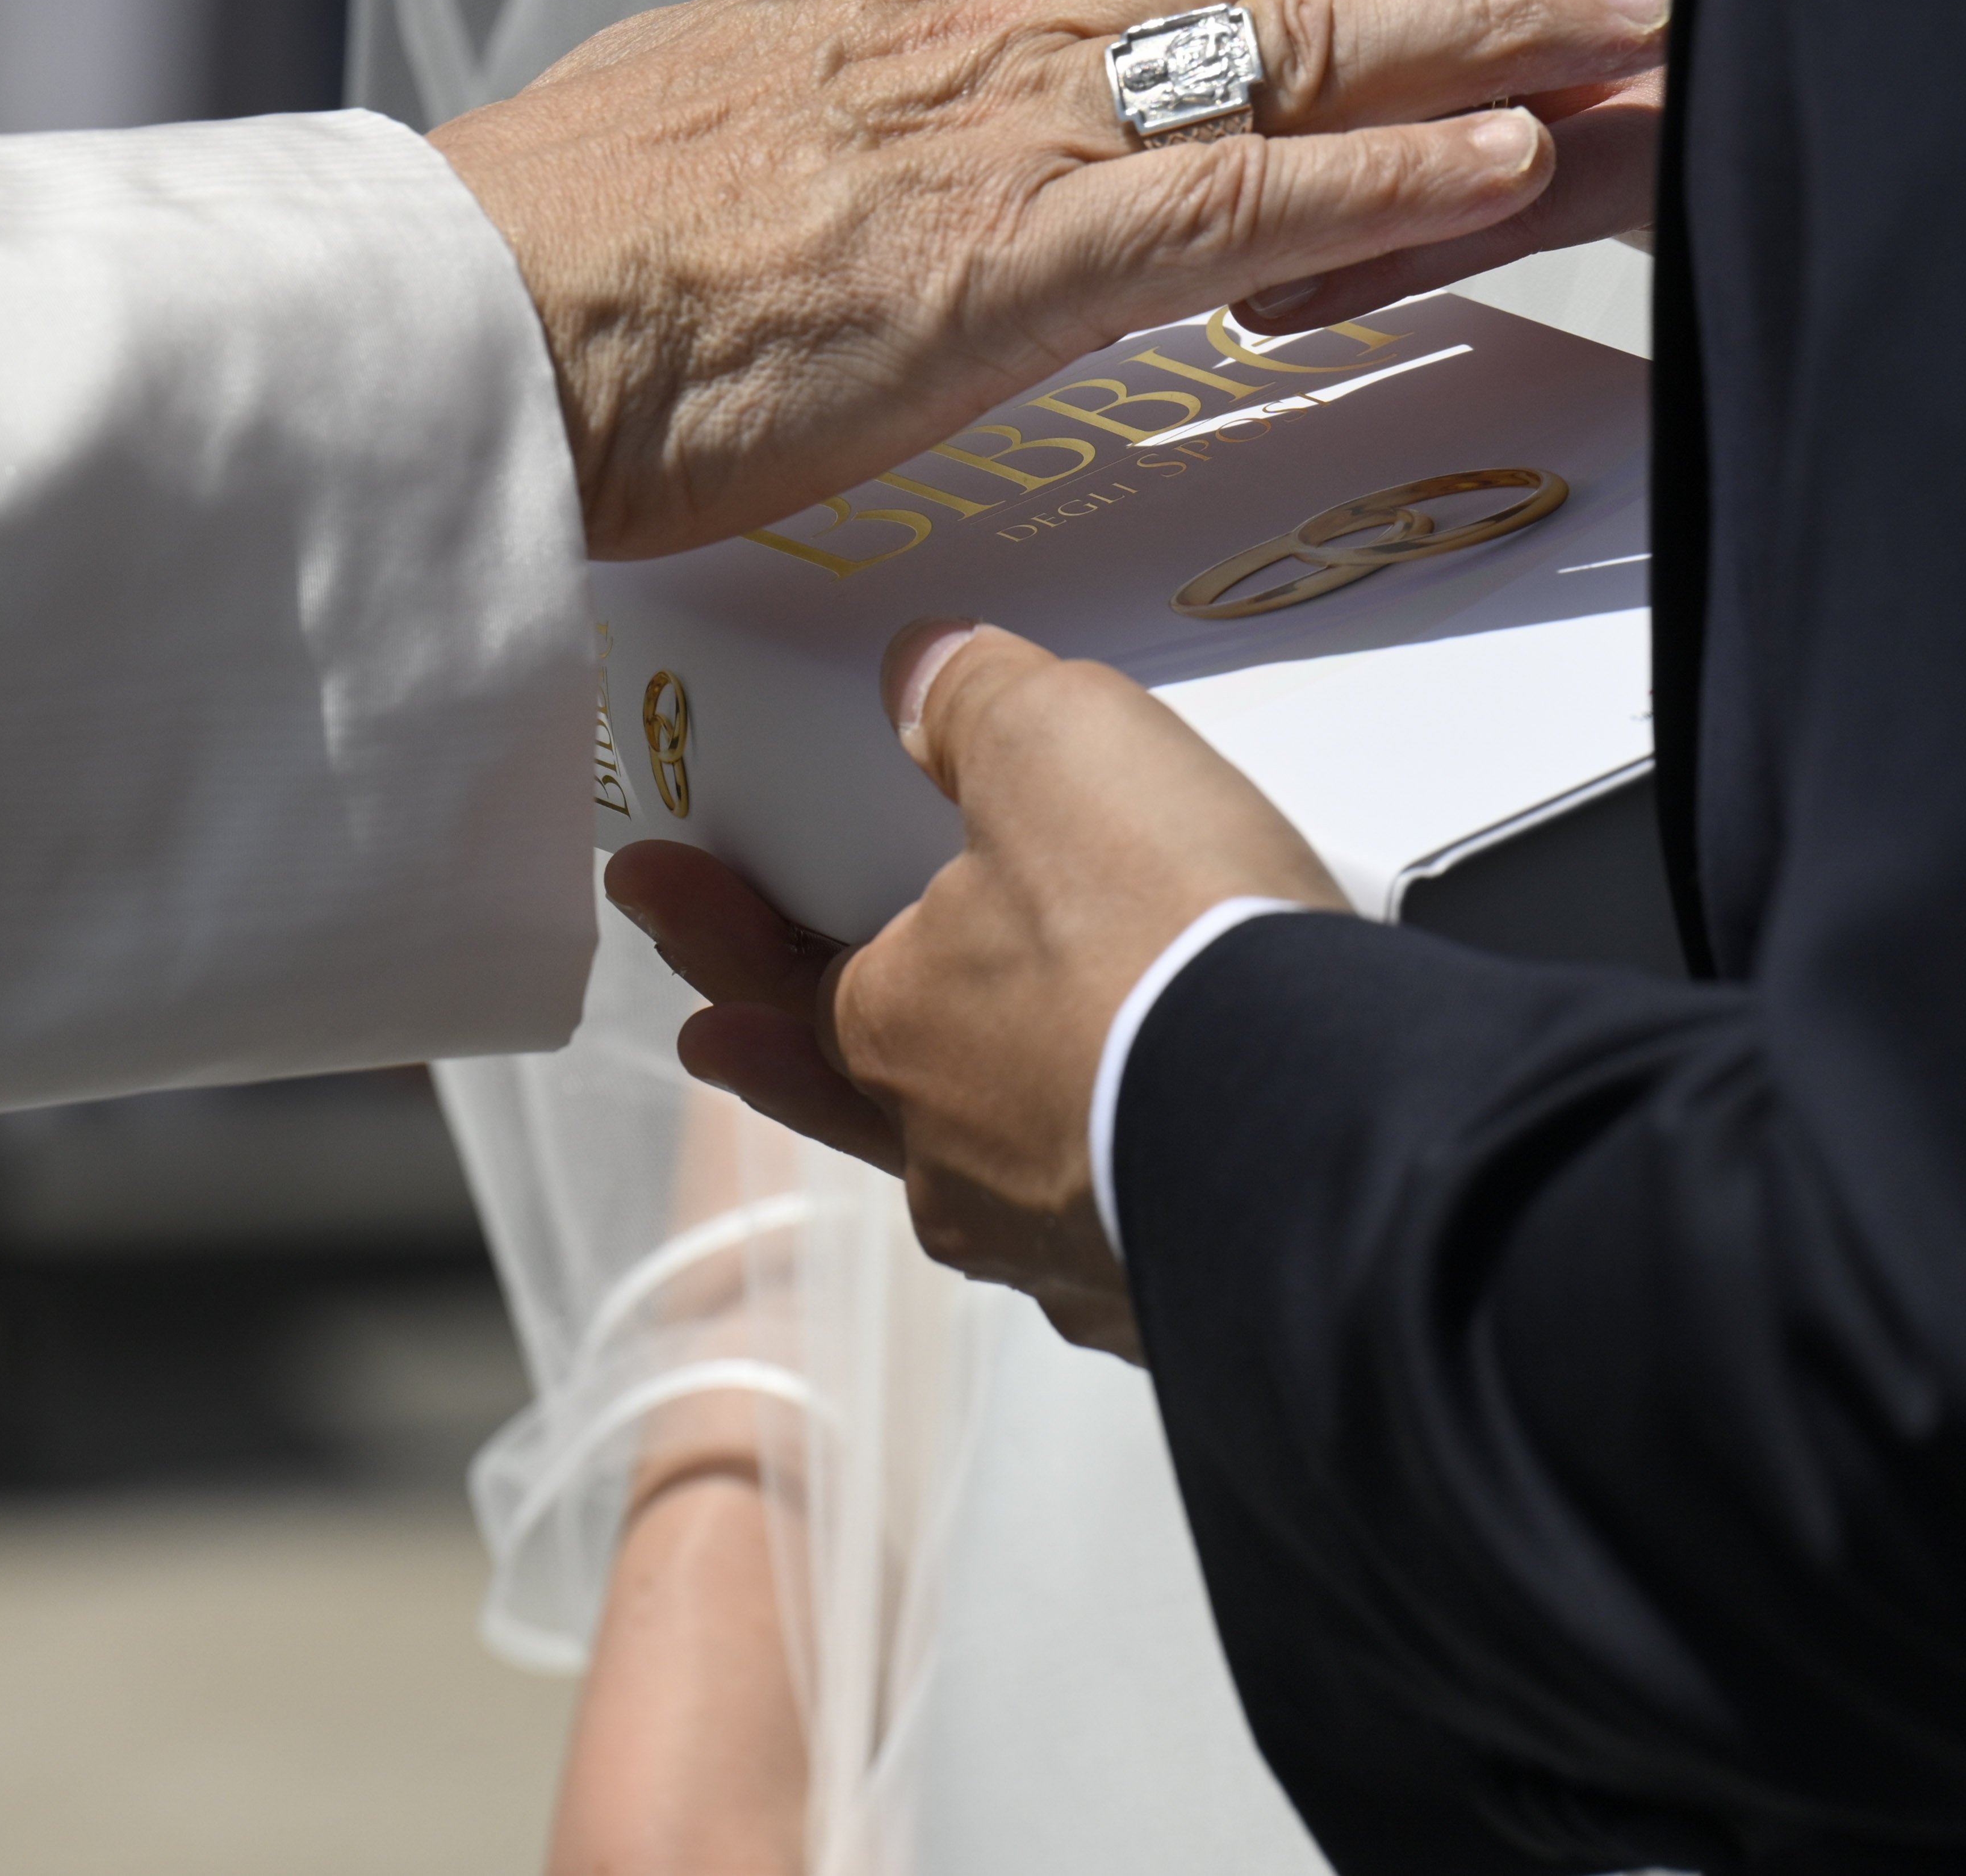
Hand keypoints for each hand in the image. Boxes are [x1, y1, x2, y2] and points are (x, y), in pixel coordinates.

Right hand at [432, 0, 1671, 558]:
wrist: (473, 312)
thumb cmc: (594, 247)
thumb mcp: (763, 118)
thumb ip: (897, 103)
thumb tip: (958, 110)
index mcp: (951, 2)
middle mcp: (1008, 33)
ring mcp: (1017, 138)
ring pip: (1303, 41)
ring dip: (1495, 16)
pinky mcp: (1010, 265)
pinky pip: (1240, 207)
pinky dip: (1387, 175)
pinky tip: (1505, 154)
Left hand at [612, 619, 1337, 1359]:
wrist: (1323, 1134)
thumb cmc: (1159, 937)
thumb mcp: (1059, 747)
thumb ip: (976, 698)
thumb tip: (918, 671)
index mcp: (894, 1031)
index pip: (769, 967)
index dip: (705, 919)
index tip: (642, 882)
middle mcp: (952, 1158)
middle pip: (848, 1090)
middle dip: (776, 1053)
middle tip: (714, 1040)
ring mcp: (1054, 1244)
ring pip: (974, 1174)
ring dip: (943, 1128)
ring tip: (937, 1106)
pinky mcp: (1160, 1293)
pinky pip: (1098, 1232)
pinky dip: (1092, 1186)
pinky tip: (1119, 1169)